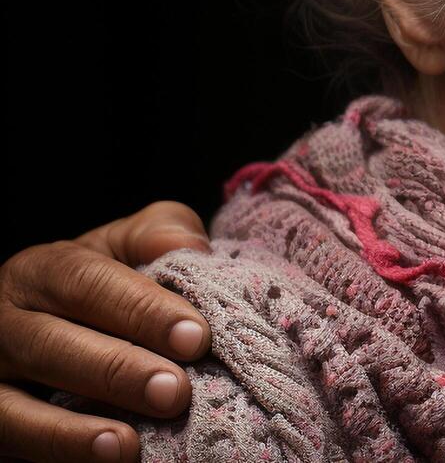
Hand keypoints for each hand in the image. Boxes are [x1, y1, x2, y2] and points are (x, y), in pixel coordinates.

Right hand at [0, 203, 212, 461]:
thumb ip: (157, 234)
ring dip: (71, 431)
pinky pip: (11, 443)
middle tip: (175, 392)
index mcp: (40, 271)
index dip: (141, 310)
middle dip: (116, 371)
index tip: (196, 338)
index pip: (87, 284)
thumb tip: (191, 247)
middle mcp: (3, 324)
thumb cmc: (103, 287)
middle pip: (51, 345)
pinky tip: (101, 462)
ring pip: (15, 408)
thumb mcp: (124, 248)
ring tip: (126, 446)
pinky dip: (55, 456)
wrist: (51, 327)